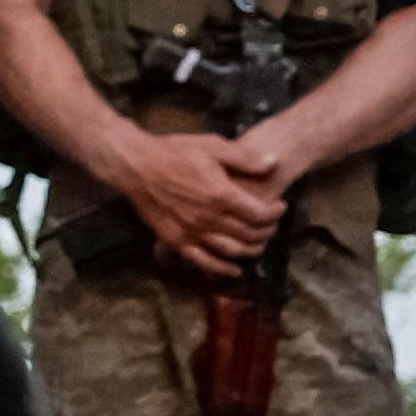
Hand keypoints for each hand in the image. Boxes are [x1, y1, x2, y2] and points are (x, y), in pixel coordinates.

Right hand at [107, 126, 287, 278]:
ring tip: (258, 242)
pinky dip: (222, 268)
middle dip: (267, 230)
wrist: (135, 165)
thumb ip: (245, 158)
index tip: (279, 206)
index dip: (276, 213)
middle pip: (250, 234)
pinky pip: (203, 261)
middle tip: (271, 223)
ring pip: (232, 250)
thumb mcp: (212, 146)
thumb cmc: (173, 152)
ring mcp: (192, 232)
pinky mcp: (177, 240)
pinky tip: (234, 270)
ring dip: (251, 249)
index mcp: (221, 195)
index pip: (261, 214)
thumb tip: (274, 163)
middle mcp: (210, 218)